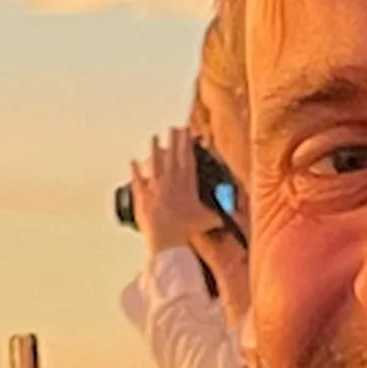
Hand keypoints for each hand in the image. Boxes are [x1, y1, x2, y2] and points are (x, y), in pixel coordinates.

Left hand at [126, 125, 224, 255]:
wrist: (167, 239)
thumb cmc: (187, 231)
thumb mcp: (207, 222)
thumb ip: (218, 216)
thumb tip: (234, 217)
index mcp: (187, 184)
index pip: (187, 158)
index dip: (186, 143)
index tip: (186, 131)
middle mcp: (170, 181)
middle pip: (172, 156)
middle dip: (173, 140)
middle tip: (173, 128)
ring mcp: (155, 187)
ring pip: (154, 163)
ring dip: (154, 149)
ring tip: (154, 137)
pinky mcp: (142, 197)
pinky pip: (137, 180)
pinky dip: (135, 171)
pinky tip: (132, 161)